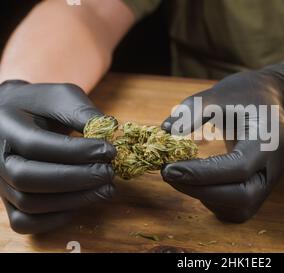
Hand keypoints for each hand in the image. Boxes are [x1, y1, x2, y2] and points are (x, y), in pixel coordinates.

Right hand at [0, 80, 115, 233]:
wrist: (15, 116)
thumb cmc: (42, 105)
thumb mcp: (62, 97)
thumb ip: (82, 112)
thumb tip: (109, 131)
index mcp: (4, 125)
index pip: (36, 145)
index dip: (76, 152)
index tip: (109, 150)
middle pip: (28, 178)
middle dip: (76, 178)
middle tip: (109, 173)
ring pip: (29, 204)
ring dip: (74, 199)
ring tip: (106, 189)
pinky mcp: (9, 202)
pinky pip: (25, 222)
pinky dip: (55, 219)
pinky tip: (82, 201)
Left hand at [160, 63, 283, 222]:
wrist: (270, 103)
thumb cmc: (245, 96)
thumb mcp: (219, 94)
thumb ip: (193, 110)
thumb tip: (166, 131)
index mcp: (269, 140)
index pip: (239, 167)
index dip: (203, 173)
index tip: (169, 168)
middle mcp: (274, 168)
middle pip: (243, 195)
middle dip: (201, 189)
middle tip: (168, 173)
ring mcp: (269, 183)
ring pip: (240, 208)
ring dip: (205, 197)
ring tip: (179, 176)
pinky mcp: (259, 191)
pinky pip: (236, 208)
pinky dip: (213, 200)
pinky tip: (196, 182)